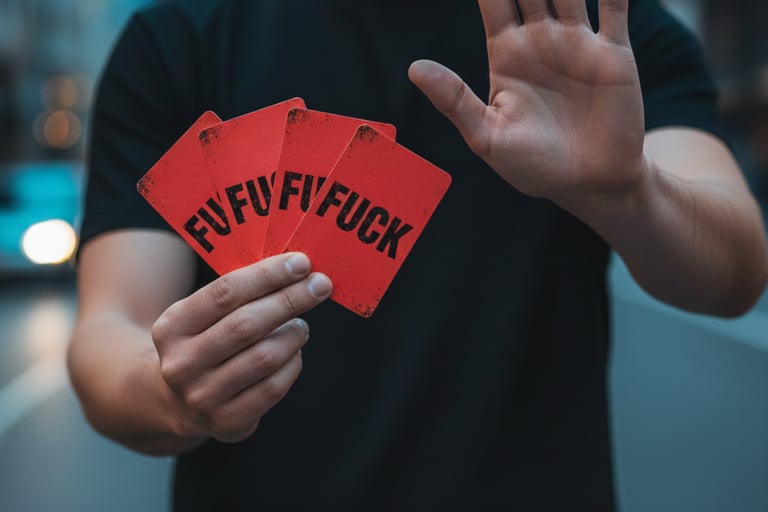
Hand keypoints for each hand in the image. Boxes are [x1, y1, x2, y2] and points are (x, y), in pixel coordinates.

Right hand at [150, 252, 331, 442]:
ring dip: (294, 334)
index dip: (267, 276)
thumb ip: (240, 293)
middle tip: (321, 285)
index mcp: (172, 327)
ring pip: (265, 356)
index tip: (301, 263)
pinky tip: (293, 353)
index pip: (225, 293)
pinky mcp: (227, 422)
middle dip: (291, 300)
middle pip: (247, 325)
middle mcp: (181, 364)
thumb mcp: (201, 315)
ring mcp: (202, 397)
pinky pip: (274, 387)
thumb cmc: (204, 342)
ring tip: (301, 325)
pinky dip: (292, 363)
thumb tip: (295, 268)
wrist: (175, 400)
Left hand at [409, 0, 645, 203]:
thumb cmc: (532, 166)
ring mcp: (577, 43)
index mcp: (506, 54)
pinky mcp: (614, 52)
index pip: (493, 1)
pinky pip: (614, 6)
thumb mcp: (487, 137)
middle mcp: (540, 40)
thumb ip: (455, 100)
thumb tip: (414, 68)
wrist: (589, 184)